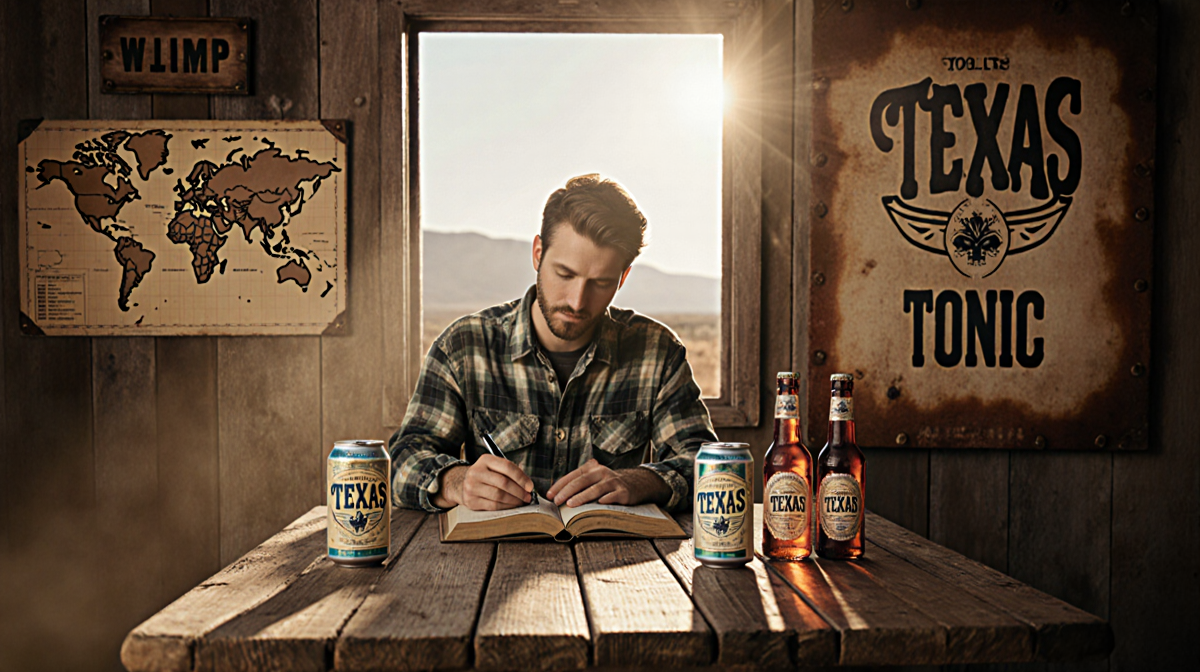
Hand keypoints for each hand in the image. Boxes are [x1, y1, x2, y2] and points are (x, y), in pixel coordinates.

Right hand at [435, 456, 534, 510]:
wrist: (462, 484)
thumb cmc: (486, 476)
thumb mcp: (495, 467)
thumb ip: (510, 472)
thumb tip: (528, 485)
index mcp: (485, 460)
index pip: (507, 467)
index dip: (521, 477)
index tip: (530, 486)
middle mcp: (476, 471)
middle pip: (504, 483)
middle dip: (519, 492)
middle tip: (528, 497)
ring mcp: (471, 487)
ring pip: (499, 496)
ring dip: (514, 501)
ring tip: (521, 502)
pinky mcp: (471, 501)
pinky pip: (493, 506)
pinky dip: (506, 507)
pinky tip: (512, 506)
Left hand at [547, 459, 669, 507]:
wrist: (636, 484)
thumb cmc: (608, 485)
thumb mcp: (595, 479)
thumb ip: (579, 483)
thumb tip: (557, 495)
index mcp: (592, 468)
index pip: (573, 476)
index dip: (560, 485)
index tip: (550, 495)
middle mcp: (602, 472)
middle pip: (582, 481)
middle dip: (567, 491)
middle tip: (557, 500)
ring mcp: (614, 482)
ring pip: (595, 489)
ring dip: (582, 496)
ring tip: (570, 504)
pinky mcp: (624, 492)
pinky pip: (613, 496)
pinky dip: (605, 499)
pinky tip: (598, 504)